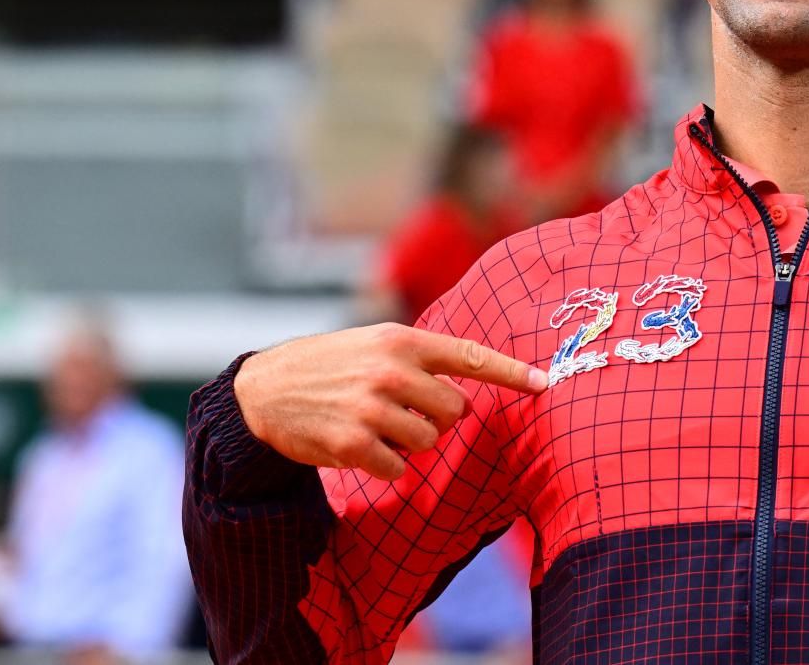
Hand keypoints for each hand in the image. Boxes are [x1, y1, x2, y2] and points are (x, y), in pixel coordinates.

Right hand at [234, 322, 547, 480]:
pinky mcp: (352, 444)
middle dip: (438, 417)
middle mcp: (390, 371)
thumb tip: (471, 385)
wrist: (264, 390)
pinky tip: (361, 446)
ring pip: (429, 441)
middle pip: (455, 410)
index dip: (511, 373)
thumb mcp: (374, 342)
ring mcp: (371, 408)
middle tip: (405, 410)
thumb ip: (421, 357)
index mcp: (401, 340)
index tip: (544, 383)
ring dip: (410, 442)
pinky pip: (398, 467)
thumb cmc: (331, 364)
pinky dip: (386, 464)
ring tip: (376, 425)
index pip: (470, 356)